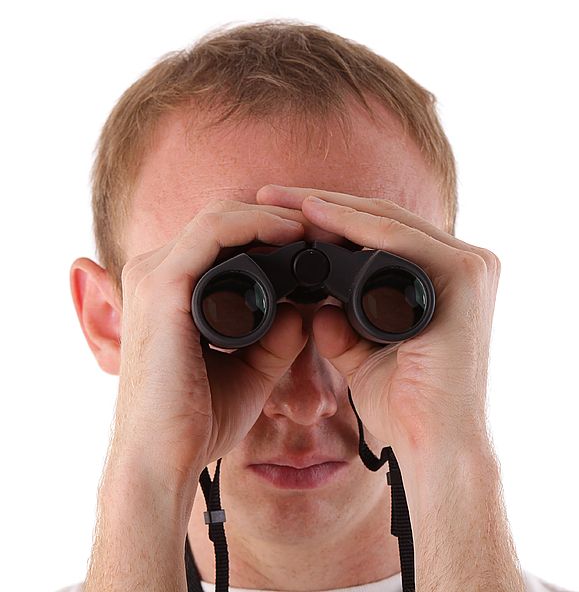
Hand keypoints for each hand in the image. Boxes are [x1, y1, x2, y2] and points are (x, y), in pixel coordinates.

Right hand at [113, 200, 314, 485]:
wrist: (161, 460)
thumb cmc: (198, 419)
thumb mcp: (250, 370)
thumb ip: (276, 338)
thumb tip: (305, 312)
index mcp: (174, 289)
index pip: (224, 237)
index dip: (272, 229)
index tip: (319, 242)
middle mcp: (158, 272)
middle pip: (225, 218)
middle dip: (279, 216)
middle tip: (326, 228)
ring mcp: (155, 275)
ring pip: (221, 215)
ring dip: (273, 215)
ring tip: (317, 228)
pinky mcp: (162, 285)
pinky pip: (213, 231)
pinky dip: (256, 224)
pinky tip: (292, 234)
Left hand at [257, 185, 500, 457]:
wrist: (436, 445)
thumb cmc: (405, 406)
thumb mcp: (365, 355)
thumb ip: (343, 328)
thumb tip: (313, 311)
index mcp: (442, 278)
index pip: (379, 234)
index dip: (328, 221)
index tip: (276, 217)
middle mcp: (462, 264)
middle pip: (381, 220)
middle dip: (319, 205)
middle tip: (267, 196)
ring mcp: (470, 265)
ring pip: (386, 220)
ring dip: (329, 207)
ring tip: (277, 200)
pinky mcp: (466, 273)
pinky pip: (399, 238)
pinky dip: (354, 223)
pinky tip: (313, 214)